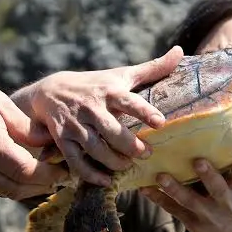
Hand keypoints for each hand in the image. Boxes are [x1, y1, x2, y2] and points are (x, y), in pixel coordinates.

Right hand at [0, 67, 67, 199]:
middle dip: (44, 186)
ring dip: (28, 189)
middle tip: (64, 178)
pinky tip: (24, 176)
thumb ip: (23, 127)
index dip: (50, 174)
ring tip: (48, 179)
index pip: (28, 172)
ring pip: (5, 191)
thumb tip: (46, 142)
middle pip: (18, 188)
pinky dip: (12, 185)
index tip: (67, 170)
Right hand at [10, 47, 183, 186]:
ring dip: (113, 161)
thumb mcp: (122, 74)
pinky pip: (76, 161)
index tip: (161, 122)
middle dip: (130, 145)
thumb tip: (180, 51)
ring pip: (95, 148)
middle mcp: (92, 108)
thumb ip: (153, 68)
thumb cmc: (96, 84)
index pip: (129, 101)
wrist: (51, 92)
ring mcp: (76, 125)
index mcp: (109, 91)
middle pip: (112, 131)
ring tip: (128, 165)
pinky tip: (106, 180)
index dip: (145, 112)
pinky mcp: (63, 140)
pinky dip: (90, 174)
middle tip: (147, 154)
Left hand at [139, 151, 231, 231]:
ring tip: (160, 176)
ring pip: (190, 201)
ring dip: (174, 188)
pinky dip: (160, 199)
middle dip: (209, 175)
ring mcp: (208, 216)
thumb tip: (218, 146)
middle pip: (218, 189)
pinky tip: (145, 189)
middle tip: (199, 161)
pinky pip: (175, 210)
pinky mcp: (194, 225)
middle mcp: (225, 205)